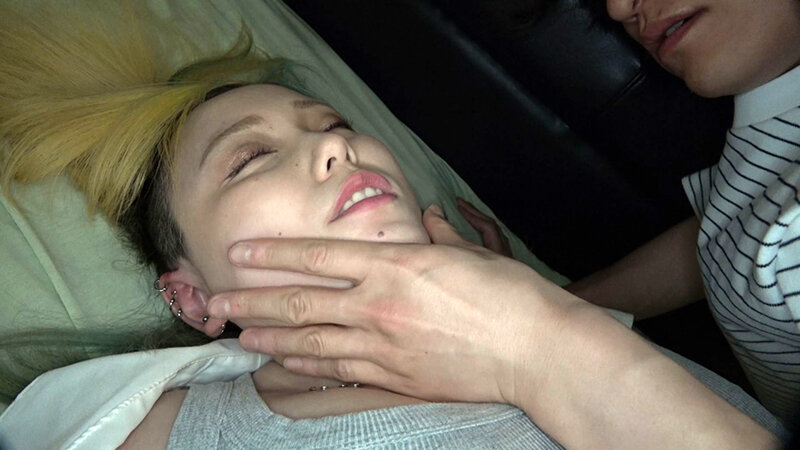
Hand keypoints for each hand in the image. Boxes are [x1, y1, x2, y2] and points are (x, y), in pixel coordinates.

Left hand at [207, 205, 572, 404]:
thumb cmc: (507, 293)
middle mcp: (377, 302)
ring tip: (237, 335)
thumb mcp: (467, 251)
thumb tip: (423, 220)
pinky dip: (306, 366)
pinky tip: (284, 365)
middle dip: (252, 302)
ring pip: (310, 341)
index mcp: (393, 263)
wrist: (533, 349)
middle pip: (300, 302)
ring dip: (269, 338)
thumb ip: (435, 235)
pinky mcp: (394, 376)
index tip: (239, 252)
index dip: (272, 254)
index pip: (317, 254)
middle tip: (216, 303)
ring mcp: (382, 344)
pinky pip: (338, 370)